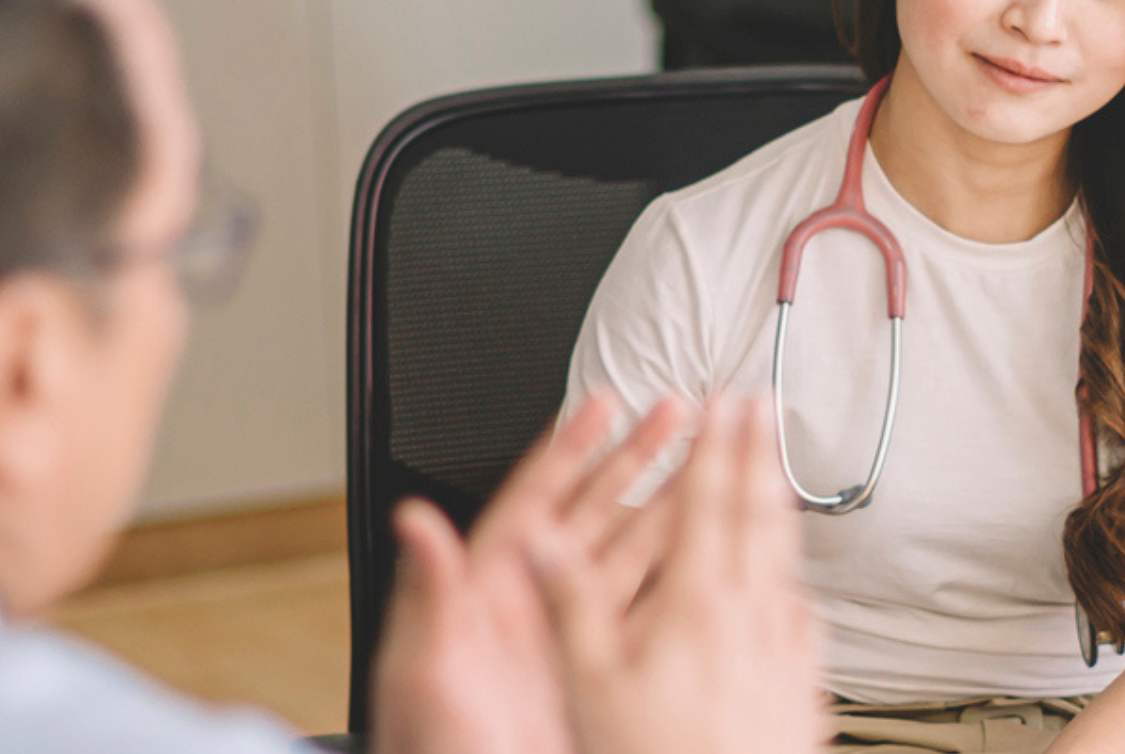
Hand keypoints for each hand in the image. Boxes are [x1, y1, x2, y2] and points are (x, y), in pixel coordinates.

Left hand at [372, 395, 701, 753]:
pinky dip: (679, 580)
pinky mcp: (595, 678)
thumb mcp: (423, 670)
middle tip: (676, 413)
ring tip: (707, 464)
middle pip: (593, 514)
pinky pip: (645, 615)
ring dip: (666, 508)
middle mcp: (531, 609)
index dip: (569, 449)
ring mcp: (567, 641)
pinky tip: (711, 554)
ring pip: (627, 557)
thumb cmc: (429, 751)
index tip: (601, 405)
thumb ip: (426, 592)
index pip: (535, 500)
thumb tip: (413, 519)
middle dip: (635, 460)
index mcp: (485, 593)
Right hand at [531, 396, 826, 753]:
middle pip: (759, 514)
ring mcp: (785, 650)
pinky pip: (804, 613)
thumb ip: (572, 603)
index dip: (715, 446)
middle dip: (759, 452)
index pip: (707, 503)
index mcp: (696, 605)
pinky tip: (796, 585)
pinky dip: (796, 580)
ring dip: (782, 502)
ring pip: (787, 557)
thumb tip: (543, 539)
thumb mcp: (593, 685)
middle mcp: (751, 617)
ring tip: (782, 468)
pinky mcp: (804, 686)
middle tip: (765, 405)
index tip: (723, 402)